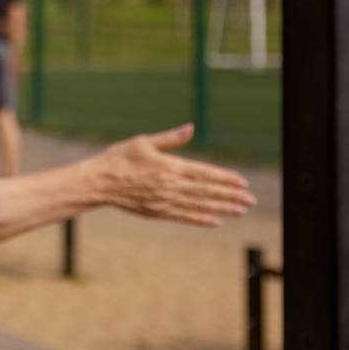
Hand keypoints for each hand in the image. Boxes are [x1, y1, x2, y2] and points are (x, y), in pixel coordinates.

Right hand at [94, 124, 254, 225]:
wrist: (98, 182)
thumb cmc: (119, 158)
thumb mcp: (143, 142)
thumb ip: (170, 139)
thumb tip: (191, 128)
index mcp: (170, 166)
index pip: (205, 173)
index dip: (225, 178)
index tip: (243, 182)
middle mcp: (170, 185)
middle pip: (207, 191)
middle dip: (230, 195)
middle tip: (250, 200)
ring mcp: (164, 201)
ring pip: (199, 205)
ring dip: (222, 208)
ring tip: (240, 211)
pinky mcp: (157, 212)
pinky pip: (184, 217)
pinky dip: (201, 219)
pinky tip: (216, 221)